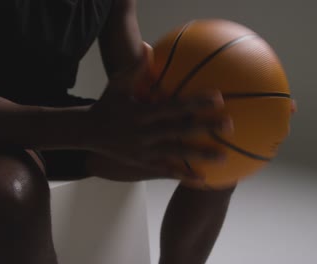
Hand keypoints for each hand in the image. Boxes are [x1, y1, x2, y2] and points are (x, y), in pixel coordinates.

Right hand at [86, 43, 232, 179]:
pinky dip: (183, 174)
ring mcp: (144, 151)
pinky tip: (202, 179)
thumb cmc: (107, 104)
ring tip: (224, 156)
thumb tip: (148, 48)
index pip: (173, 107)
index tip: (218, 98)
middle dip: (205, 128)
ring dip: (200, 155)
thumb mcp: (117, 85)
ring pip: (176, 153)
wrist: (87, 132)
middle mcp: (144, 133)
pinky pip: (165, 170)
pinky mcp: (142, 163)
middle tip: (230, 126)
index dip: (195, 103)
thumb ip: (134, 68)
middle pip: (180, 131)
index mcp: (142, 113)